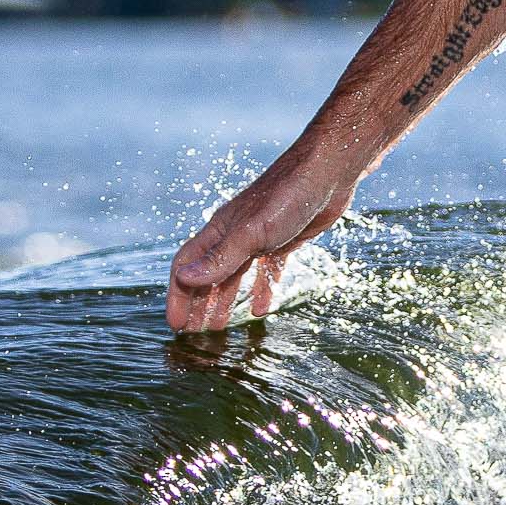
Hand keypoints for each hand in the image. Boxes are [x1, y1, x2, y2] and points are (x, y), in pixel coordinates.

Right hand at [166, 146, 362, 332]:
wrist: (329, 171)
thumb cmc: (288, 196)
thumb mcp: (253, 233)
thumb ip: (221, 258)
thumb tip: (184, 279)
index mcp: (219, 231)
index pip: (187, 266)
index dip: (178, 295)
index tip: (176, 325)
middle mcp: (234, 234)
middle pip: (207, 274)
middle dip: (197, 303)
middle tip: (193, 334)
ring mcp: (258, 238)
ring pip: (233, 275)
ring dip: (224, 300)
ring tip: (219, 327)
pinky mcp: (282, 241)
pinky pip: (266, 271)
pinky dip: (261, 290)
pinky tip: (260, 309)